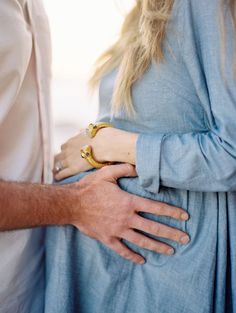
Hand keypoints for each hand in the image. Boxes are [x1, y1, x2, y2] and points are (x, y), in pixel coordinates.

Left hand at [54, 130, 92, 180]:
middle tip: (57, 165)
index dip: (64, 152)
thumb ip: (82, 132)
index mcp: (69, 142)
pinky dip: (59, 176)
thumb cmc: (97, 137)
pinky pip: (62, 174)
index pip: (63, 148)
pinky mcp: (73, 169)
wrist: (102, 145)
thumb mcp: (87, 131)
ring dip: (56, 169)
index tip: (65, 155)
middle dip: (57, 160)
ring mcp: (68, 160)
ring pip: (57, 166)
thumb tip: (81, 131)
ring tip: (55, 172)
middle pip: (57, 157)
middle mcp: (66, 151)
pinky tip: (57, 178)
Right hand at [69, 164, 189, 263]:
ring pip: (142, 241)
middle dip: (171, 233)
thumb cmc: (90, 187)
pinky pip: (123, 250)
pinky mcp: (108, 239)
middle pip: (153, 227)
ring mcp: (118, 230)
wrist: (72, 204)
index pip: (156, 208)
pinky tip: (142, 260)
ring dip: (158, 246)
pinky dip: (133, 256)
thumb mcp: (107, 173)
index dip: (172, 212)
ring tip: (171, 251)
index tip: (185, 217)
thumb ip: (125, 169)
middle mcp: (126, 218)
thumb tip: (140, 167)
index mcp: (129, 202)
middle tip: (185, 239)